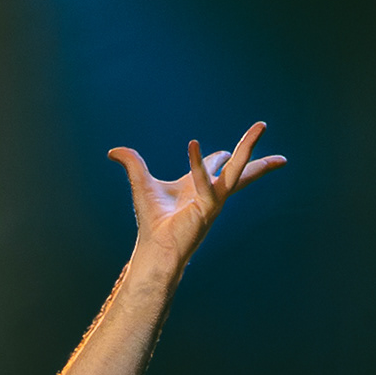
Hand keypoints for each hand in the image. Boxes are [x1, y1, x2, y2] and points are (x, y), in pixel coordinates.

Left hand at [114, 124, 285, 261]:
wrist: (155, 249)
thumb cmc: (152, 222)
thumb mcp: (141, 183)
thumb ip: (132, 163)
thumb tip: (112, 151)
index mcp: (199, 186)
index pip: (215, 165)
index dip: (220, 155)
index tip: (226, 150)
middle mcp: (211, 192)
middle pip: (238, 166)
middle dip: (252, 146)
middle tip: (263, 126)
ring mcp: (214, 200)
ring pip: (238, 169)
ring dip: (249, 147)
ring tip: (261, 126)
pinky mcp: (209, 207)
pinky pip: (206, 183)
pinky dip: (198, 166)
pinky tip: (192, 145)